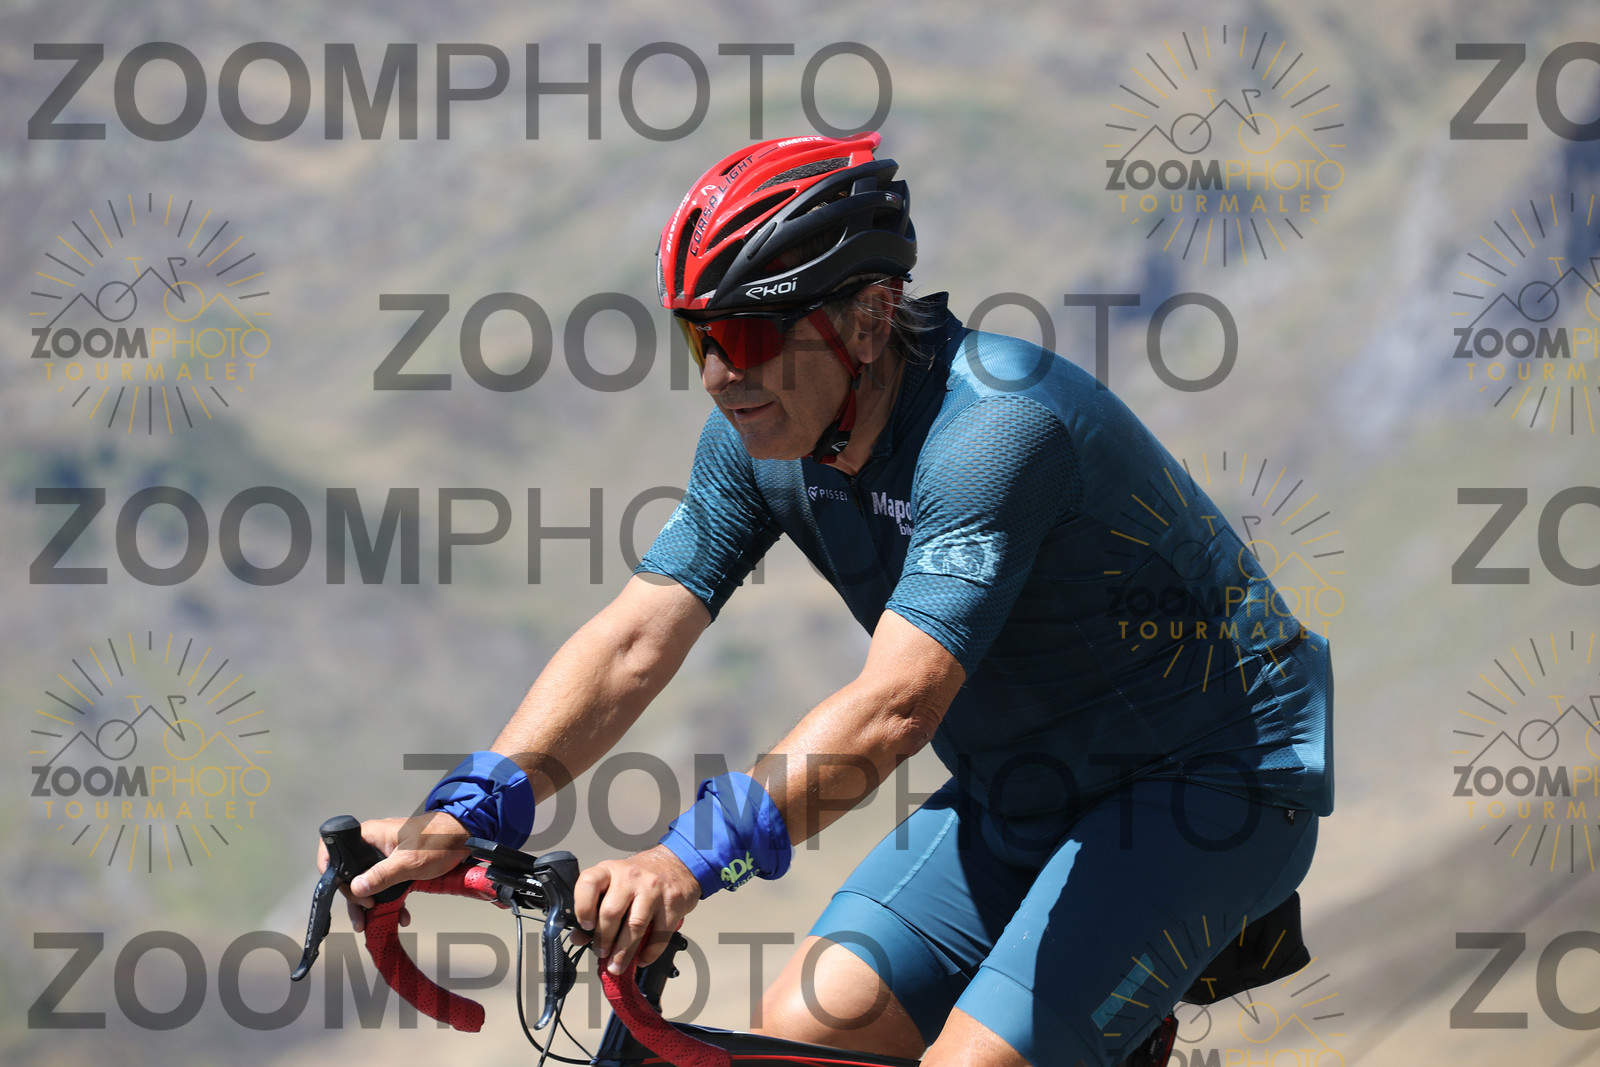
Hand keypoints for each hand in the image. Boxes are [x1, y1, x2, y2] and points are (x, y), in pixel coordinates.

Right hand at [314, 811, 468, 932]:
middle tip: (363, 914)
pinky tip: (400, 914)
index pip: (335, 850)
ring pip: (369, 882)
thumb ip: (381, 875)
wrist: (464, 839)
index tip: (346, 891)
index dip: (334, 873)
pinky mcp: (397, 865)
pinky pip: (386, 884)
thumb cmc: (438, 841)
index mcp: (369, 835)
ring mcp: (385, 855)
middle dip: (356, 897)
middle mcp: (373, 844)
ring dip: (372, 903)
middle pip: (351, 873)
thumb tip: (357, 888)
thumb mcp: (408, 862)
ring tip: (372, 922)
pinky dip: (390, 899)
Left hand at [574, 845, 700, 973]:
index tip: (584, 926)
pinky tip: (642, 959)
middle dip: (603, 939)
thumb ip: (595, 907)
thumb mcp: (613, 883)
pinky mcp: (672, 903)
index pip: (589, 883)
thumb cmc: (640, 877)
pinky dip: (649, 953)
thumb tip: (579, 938)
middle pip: (611, 912)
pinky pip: (660, 935)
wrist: (676, 863)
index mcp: (610, 871)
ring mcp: (653, 890)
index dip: (583, 907)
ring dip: (623, 952)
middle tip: (601, 953)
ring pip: (635, 926)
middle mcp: (630, 877)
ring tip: (617, 965)